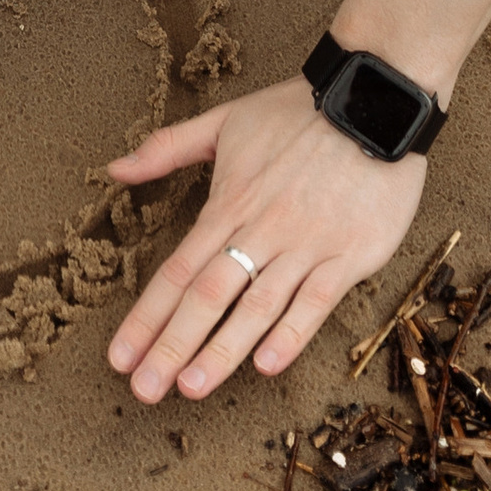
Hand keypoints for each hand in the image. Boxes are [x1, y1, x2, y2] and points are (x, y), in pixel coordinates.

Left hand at [103, 79, 427, 401]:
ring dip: (222, 350)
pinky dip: (291, 332)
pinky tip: (267, 364)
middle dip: (172, 346)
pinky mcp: (349, 254)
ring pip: (256, 306)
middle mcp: (262, 229)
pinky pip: (316, 300)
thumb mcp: (225, 120)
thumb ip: (167, 148)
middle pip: (207, 296)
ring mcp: (306, 245)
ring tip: (191, 388)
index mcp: (229, 204)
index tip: (119, 357)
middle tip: (143, 391)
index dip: (146, 317)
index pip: (177, 270)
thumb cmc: (298, 112)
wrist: (375, 100)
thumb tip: (115, 169)